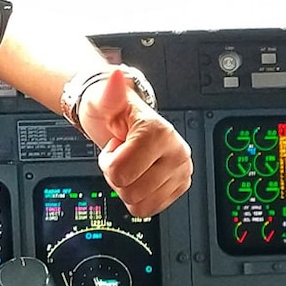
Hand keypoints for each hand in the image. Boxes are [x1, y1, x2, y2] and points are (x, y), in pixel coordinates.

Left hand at [78, 69, 193, 217]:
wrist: (122, 124)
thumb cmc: (112, 114)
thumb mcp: (104, 102)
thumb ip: (109, 92)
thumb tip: (116, 77)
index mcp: (160, 133)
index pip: (122, 173)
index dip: (109, 162)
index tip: (116, 145)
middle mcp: (177, 152)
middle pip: (132, 191)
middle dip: (118, 176)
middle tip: (123, 155)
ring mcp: (181, 170)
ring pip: (140, 203)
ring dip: (128, 187)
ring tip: (132, 164)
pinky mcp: (180, 186)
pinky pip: (151, 209)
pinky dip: (139, 198)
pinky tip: (140, 176)